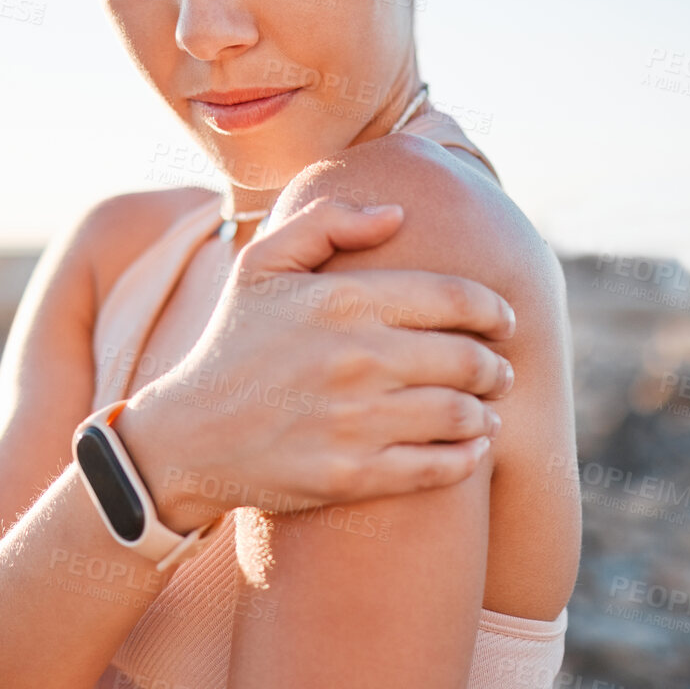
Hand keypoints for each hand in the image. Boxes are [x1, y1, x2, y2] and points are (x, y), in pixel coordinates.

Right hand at [119, 197, 515, 532]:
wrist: (186, 437)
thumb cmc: (232, 344)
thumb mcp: (261, 265)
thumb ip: (327, 223)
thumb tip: (397, 214)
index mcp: (342, 300)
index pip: (453, 298)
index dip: (493, 310)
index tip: (503, 320)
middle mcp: (356, 358)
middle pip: (468, 359)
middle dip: (496, 366)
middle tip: (499, 371)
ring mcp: (356, 420)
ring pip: (460, 414)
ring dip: (486, 413)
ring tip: (487, 411)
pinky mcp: (353, 475)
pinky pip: (437, 466)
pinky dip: (467, 457)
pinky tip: (471, 449)